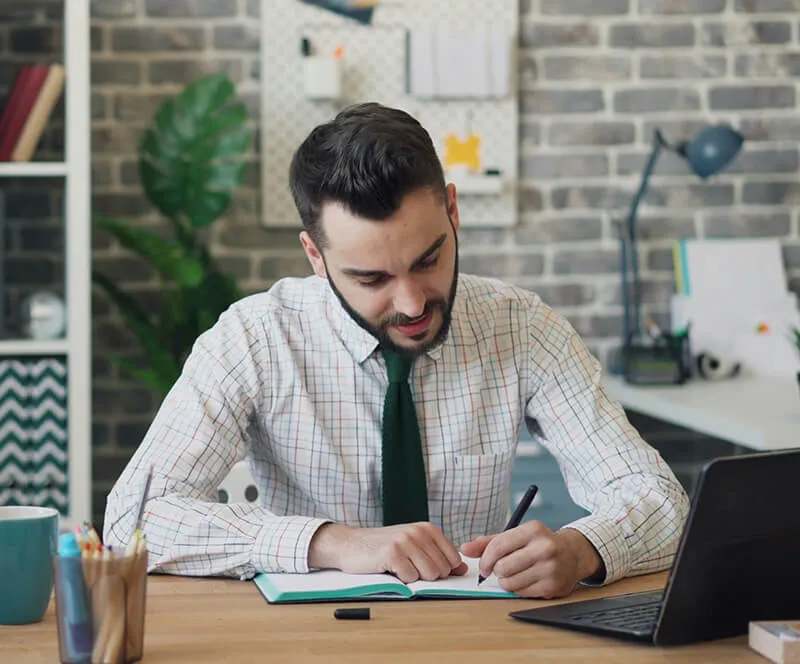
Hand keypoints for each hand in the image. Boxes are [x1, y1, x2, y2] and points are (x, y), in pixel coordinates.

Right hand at [308, 522, 467, 582]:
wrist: (351, 544)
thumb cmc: (384, 547)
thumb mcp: (414, 546)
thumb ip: (439, 556)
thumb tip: (463, 568)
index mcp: (428, 529)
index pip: (454, 559)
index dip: (442, 570)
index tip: (425, 567)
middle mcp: (419, 532)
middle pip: (442, 570)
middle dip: (427, 575)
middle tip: (408, 567)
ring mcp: (406, 541)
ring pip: (429, 575)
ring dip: (414, 578)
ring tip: (400, 567)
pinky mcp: (392, 553)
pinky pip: (410, 578)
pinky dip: (401, 580)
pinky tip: (390, 569)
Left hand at [460, 522, 602, 598]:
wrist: (573, 554)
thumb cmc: (538, 543)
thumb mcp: (516, 535)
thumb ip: (489, 542)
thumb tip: (465, 549)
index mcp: (533, 530)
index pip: (498, 546)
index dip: (485, 559)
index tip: (483, 566)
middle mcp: (544, 548)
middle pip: (503, 567)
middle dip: (496, 571)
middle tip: (501, 569)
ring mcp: (550, 568)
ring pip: (510, 583)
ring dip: (506, 582)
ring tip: (513, 574)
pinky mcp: (553, 586)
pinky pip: (522, 593)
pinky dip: (518, 589)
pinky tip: (525, 580)